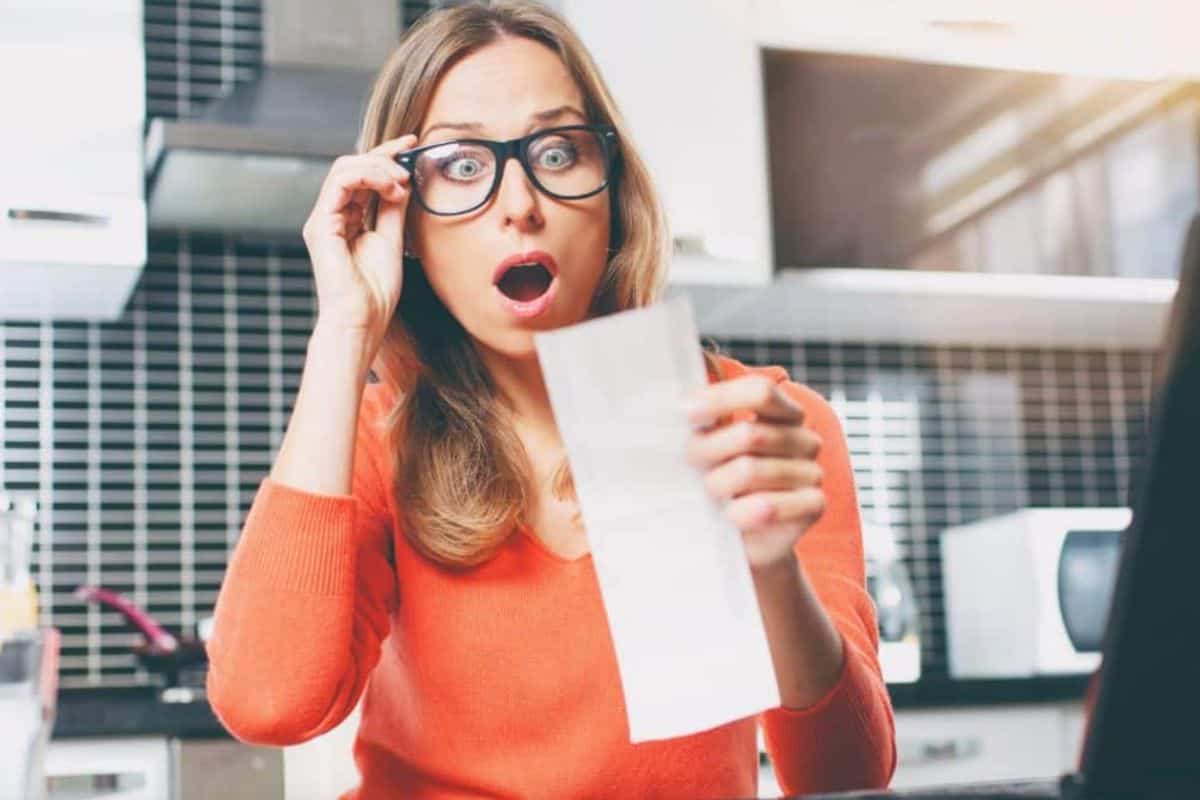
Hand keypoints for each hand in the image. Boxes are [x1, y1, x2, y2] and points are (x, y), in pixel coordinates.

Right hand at [301, 133, 418, 351]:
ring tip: (401, 183)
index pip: (362, 174)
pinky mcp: (321, 224)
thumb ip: (394, 209)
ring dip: (379, 167)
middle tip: (409, 166)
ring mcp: (323, 218)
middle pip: (352, 165)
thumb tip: (404, 181)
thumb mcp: (393, 239)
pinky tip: (390, 188)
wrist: (362, 319)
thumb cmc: (375, 292)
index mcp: (346, 218)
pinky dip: (368, 177)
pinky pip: (340, 182)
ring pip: (345, 167)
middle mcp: (331, 215)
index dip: (386, 155)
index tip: (412, 144)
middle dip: (384, 158)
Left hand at [684, 375, 824, 570]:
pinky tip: (731, 516)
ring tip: (711, 496)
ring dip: (718, 484)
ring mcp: (812, 471)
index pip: (760, 392)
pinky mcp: (814, 504)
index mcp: (782, 414)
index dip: (722, 399)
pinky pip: (770, 504)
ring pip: (750, 469)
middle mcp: (803, 438)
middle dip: (708, 450)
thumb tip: (686, 400)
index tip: (687, 413)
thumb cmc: (722, 485)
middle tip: (690, 464)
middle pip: (749, 434)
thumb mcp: (710, 448)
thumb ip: (706, 422)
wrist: (741, 542)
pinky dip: (740, 512)